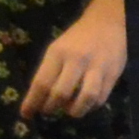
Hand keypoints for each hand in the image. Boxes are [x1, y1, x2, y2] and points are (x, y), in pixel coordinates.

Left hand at [18, 0, 130, 119]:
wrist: (108, 23)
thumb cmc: (77, 38)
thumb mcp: (58, 48)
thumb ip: (50, 70)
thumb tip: (41, 97)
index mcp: (58, 53)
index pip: (42, 82)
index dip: (33, 102)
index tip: (26, 114)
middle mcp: (77, 60)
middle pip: (61, 93)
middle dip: (51, 108)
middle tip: (48, 111)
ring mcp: (97, 68)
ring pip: (84, 98)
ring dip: (74, 110)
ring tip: (69, 111)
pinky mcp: (112, 74)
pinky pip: (101, 97)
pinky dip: (91, 106)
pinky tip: (86, 105)